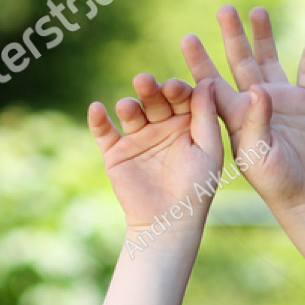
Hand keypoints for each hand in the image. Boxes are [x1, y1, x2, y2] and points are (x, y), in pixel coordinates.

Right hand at [87, 74, 222, 230]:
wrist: (168, 223)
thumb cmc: (195, 189)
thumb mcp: (208, 151)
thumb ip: (206, 117)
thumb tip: (208, 81)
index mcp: (185, 123)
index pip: (179, 96)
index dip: (176, 90)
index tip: (173, 87)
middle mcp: (160, 126)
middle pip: (154, 100)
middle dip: (149, 90)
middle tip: (144, 82)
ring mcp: (137, 137)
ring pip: (130, 112)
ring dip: (128, 105)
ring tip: (127, 107)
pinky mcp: (115, 152)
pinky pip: (104, 132)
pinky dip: (98, 121)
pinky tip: (96, 109)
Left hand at [180, 6, 304, 215]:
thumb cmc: (277, 183)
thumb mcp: (259, 156)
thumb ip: (256, 123)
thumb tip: (259, 88)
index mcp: (238, 116)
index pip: (214, 84)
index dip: (200, 62)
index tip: (187, 39)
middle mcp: (258, 102)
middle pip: (241, 62)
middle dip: (232, 37)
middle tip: (223, 10)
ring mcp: (285, 100)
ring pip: (271, 60)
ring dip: (264, 37)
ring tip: (256, 11)